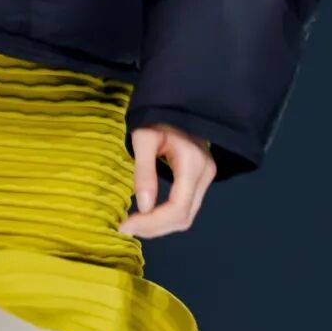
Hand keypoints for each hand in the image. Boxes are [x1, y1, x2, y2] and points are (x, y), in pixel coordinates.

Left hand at [117, 122, 215, 237]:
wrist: (175, 102)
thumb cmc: (156, 116)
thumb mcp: (143, 138)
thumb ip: (144, 171)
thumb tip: (144, 207)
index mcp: (192, 162)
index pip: (177, 208)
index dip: (151, 223)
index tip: (125, 226)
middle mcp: (205, 173)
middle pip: (184, 217)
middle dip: (153, 228)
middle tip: (125, 227)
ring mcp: (207, 176)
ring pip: (186, 216)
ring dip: (159, 225)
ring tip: (134, 224)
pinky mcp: (201, 178)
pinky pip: (186, 206)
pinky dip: (166, 216)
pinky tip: (147, 214)